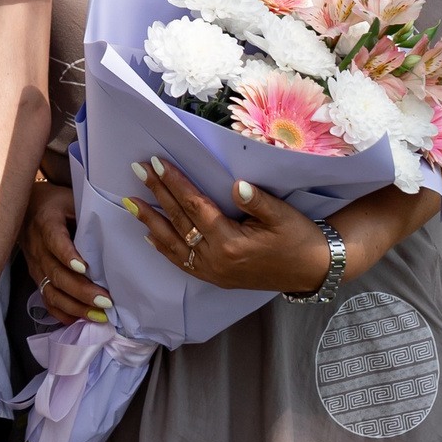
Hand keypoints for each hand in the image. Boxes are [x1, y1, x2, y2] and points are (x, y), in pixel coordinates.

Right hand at [18, 180, 112, 325]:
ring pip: (50, 290)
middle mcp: (36, 245)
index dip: (67, 254)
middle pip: (55, 272)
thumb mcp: (71, 200)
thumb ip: (89, 215)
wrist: (25, 207)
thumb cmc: (57, 203)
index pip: (54, 239)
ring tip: (98, 316)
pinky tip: (80, 320)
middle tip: (106, 301)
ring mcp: (34, 264)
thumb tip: (119, 232)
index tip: (84, 268)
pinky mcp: (36, 276)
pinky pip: (46, 298)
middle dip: (81, 290)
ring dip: (74, 306)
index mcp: (46, 221)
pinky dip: (62, 312)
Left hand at [125, 158, 332, 294]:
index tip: (157, 162)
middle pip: (179, 220)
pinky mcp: (216, 278)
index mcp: (231, 242)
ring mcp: (213, 272)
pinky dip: (164, 248)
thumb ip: (257, 201)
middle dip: (156, 193)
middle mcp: (216, 259)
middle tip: (138, 169)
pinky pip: (183, 263)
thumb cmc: (298, 238)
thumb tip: (236, 185)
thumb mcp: (282, 215)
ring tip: (130, 202)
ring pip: (174, 243)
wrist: (312, 270)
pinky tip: (150, 235)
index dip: (175, 183)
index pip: (194, 206)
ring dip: (150, 221)